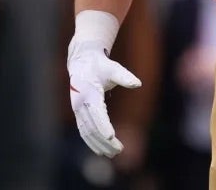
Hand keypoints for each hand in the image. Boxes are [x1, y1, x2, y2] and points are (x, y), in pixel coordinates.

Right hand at [68, 35, 140, 157]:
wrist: (82, 62)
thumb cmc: (101, 65)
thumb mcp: (113, 68)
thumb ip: (124, 77)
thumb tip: (138, 83)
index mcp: (88, 93)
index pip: (97, 114)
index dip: (104, 126)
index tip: (111, 138)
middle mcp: (80, 103)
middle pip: (92, 127)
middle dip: (104, 141)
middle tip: (119, 150)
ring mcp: (77, 109)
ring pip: (87, 132)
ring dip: (98, 145)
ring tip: (113, 154)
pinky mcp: (78, 113)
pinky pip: (83, 130)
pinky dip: (91, 142)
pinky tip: (101, 150)